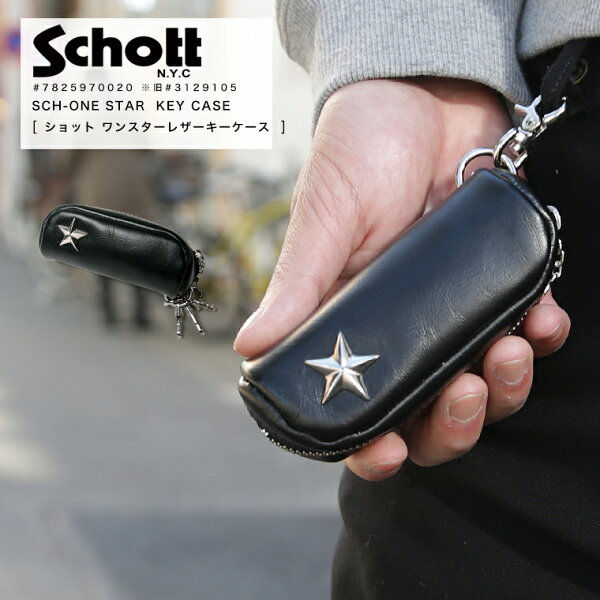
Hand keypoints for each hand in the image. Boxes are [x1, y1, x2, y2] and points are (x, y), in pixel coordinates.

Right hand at [234, 78, 569, 480]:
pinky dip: (540, 335)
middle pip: (430, 409)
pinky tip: (538, 320)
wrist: (425, 91)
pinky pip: (527, 329)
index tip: (390, 453)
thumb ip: (298, 284)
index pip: (361, 401)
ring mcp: (452, 306)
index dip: (375, 442)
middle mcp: (404, 323)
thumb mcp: (326, 218)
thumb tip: (251, 347)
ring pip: (483, 381)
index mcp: (352, 320)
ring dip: (504, 387)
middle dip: (451, 424)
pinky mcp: (495, 280)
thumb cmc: (361, 148)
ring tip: (505, 352)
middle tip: (461, 395)